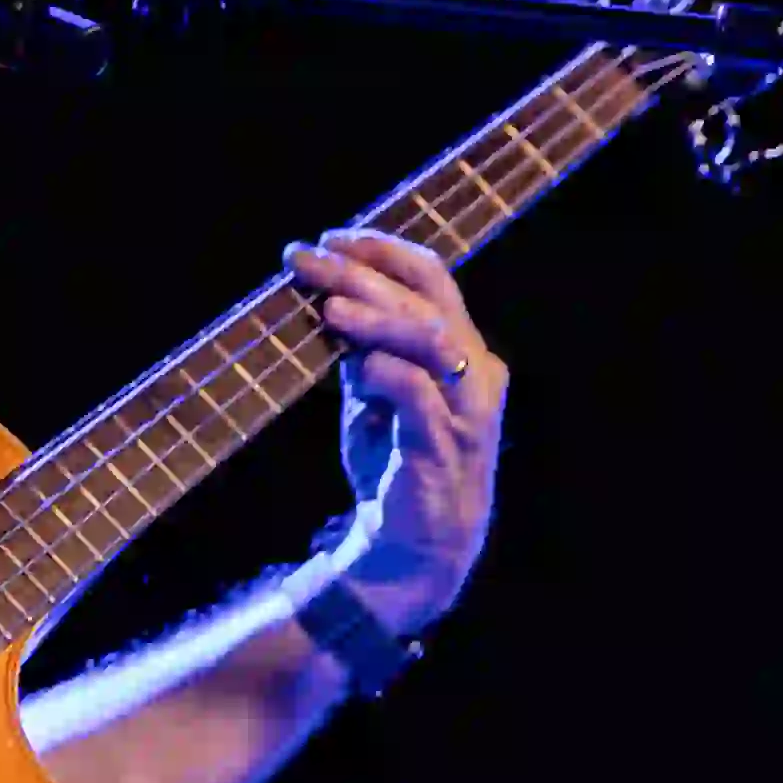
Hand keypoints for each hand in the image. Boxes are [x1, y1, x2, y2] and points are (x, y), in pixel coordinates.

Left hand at [284, 229, 509, 635]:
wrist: (409, 544)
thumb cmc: (393, 459)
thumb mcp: (370, 392)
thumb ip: (360, 346)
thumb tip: (324, 292)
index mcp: (460, 350)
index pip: (430, 279)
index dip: (381, 252)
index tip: (328, 238)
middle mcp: (474, 373)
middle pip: (428, 301)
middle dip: (365, 273)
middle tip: (308, 259)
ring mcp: (464, 411)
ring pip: (434, 342)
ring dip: (379, 317)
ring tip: (330, 306)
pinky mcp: (443, 449)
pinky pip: (422, 399)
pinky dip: (388, 374)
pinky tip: (355, 365)